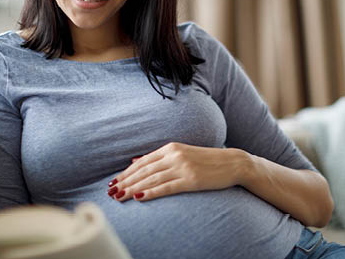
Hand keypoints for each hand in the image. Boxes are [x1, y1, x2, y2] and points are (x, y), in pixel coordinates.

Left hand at [106, 142, 248, 201]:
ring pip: (151, 179)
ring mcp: (183, 167)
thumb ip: (161, 157)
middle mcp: (174, 155)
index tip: (113, 182)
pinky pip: (166, 187)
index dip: (126, 173)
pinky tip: (139, 197)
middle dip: (125, 182)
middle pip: (144, 170)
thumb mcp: (183, 153)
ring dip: (133, 188)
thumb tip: (136, 161)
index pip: (142, 162)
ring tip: (119, 197)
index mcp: (171, 147)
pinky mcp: (191, 180)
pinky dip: (151, 192)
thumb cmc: (207, 160)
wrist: (232, 163)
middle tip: (111, 192)